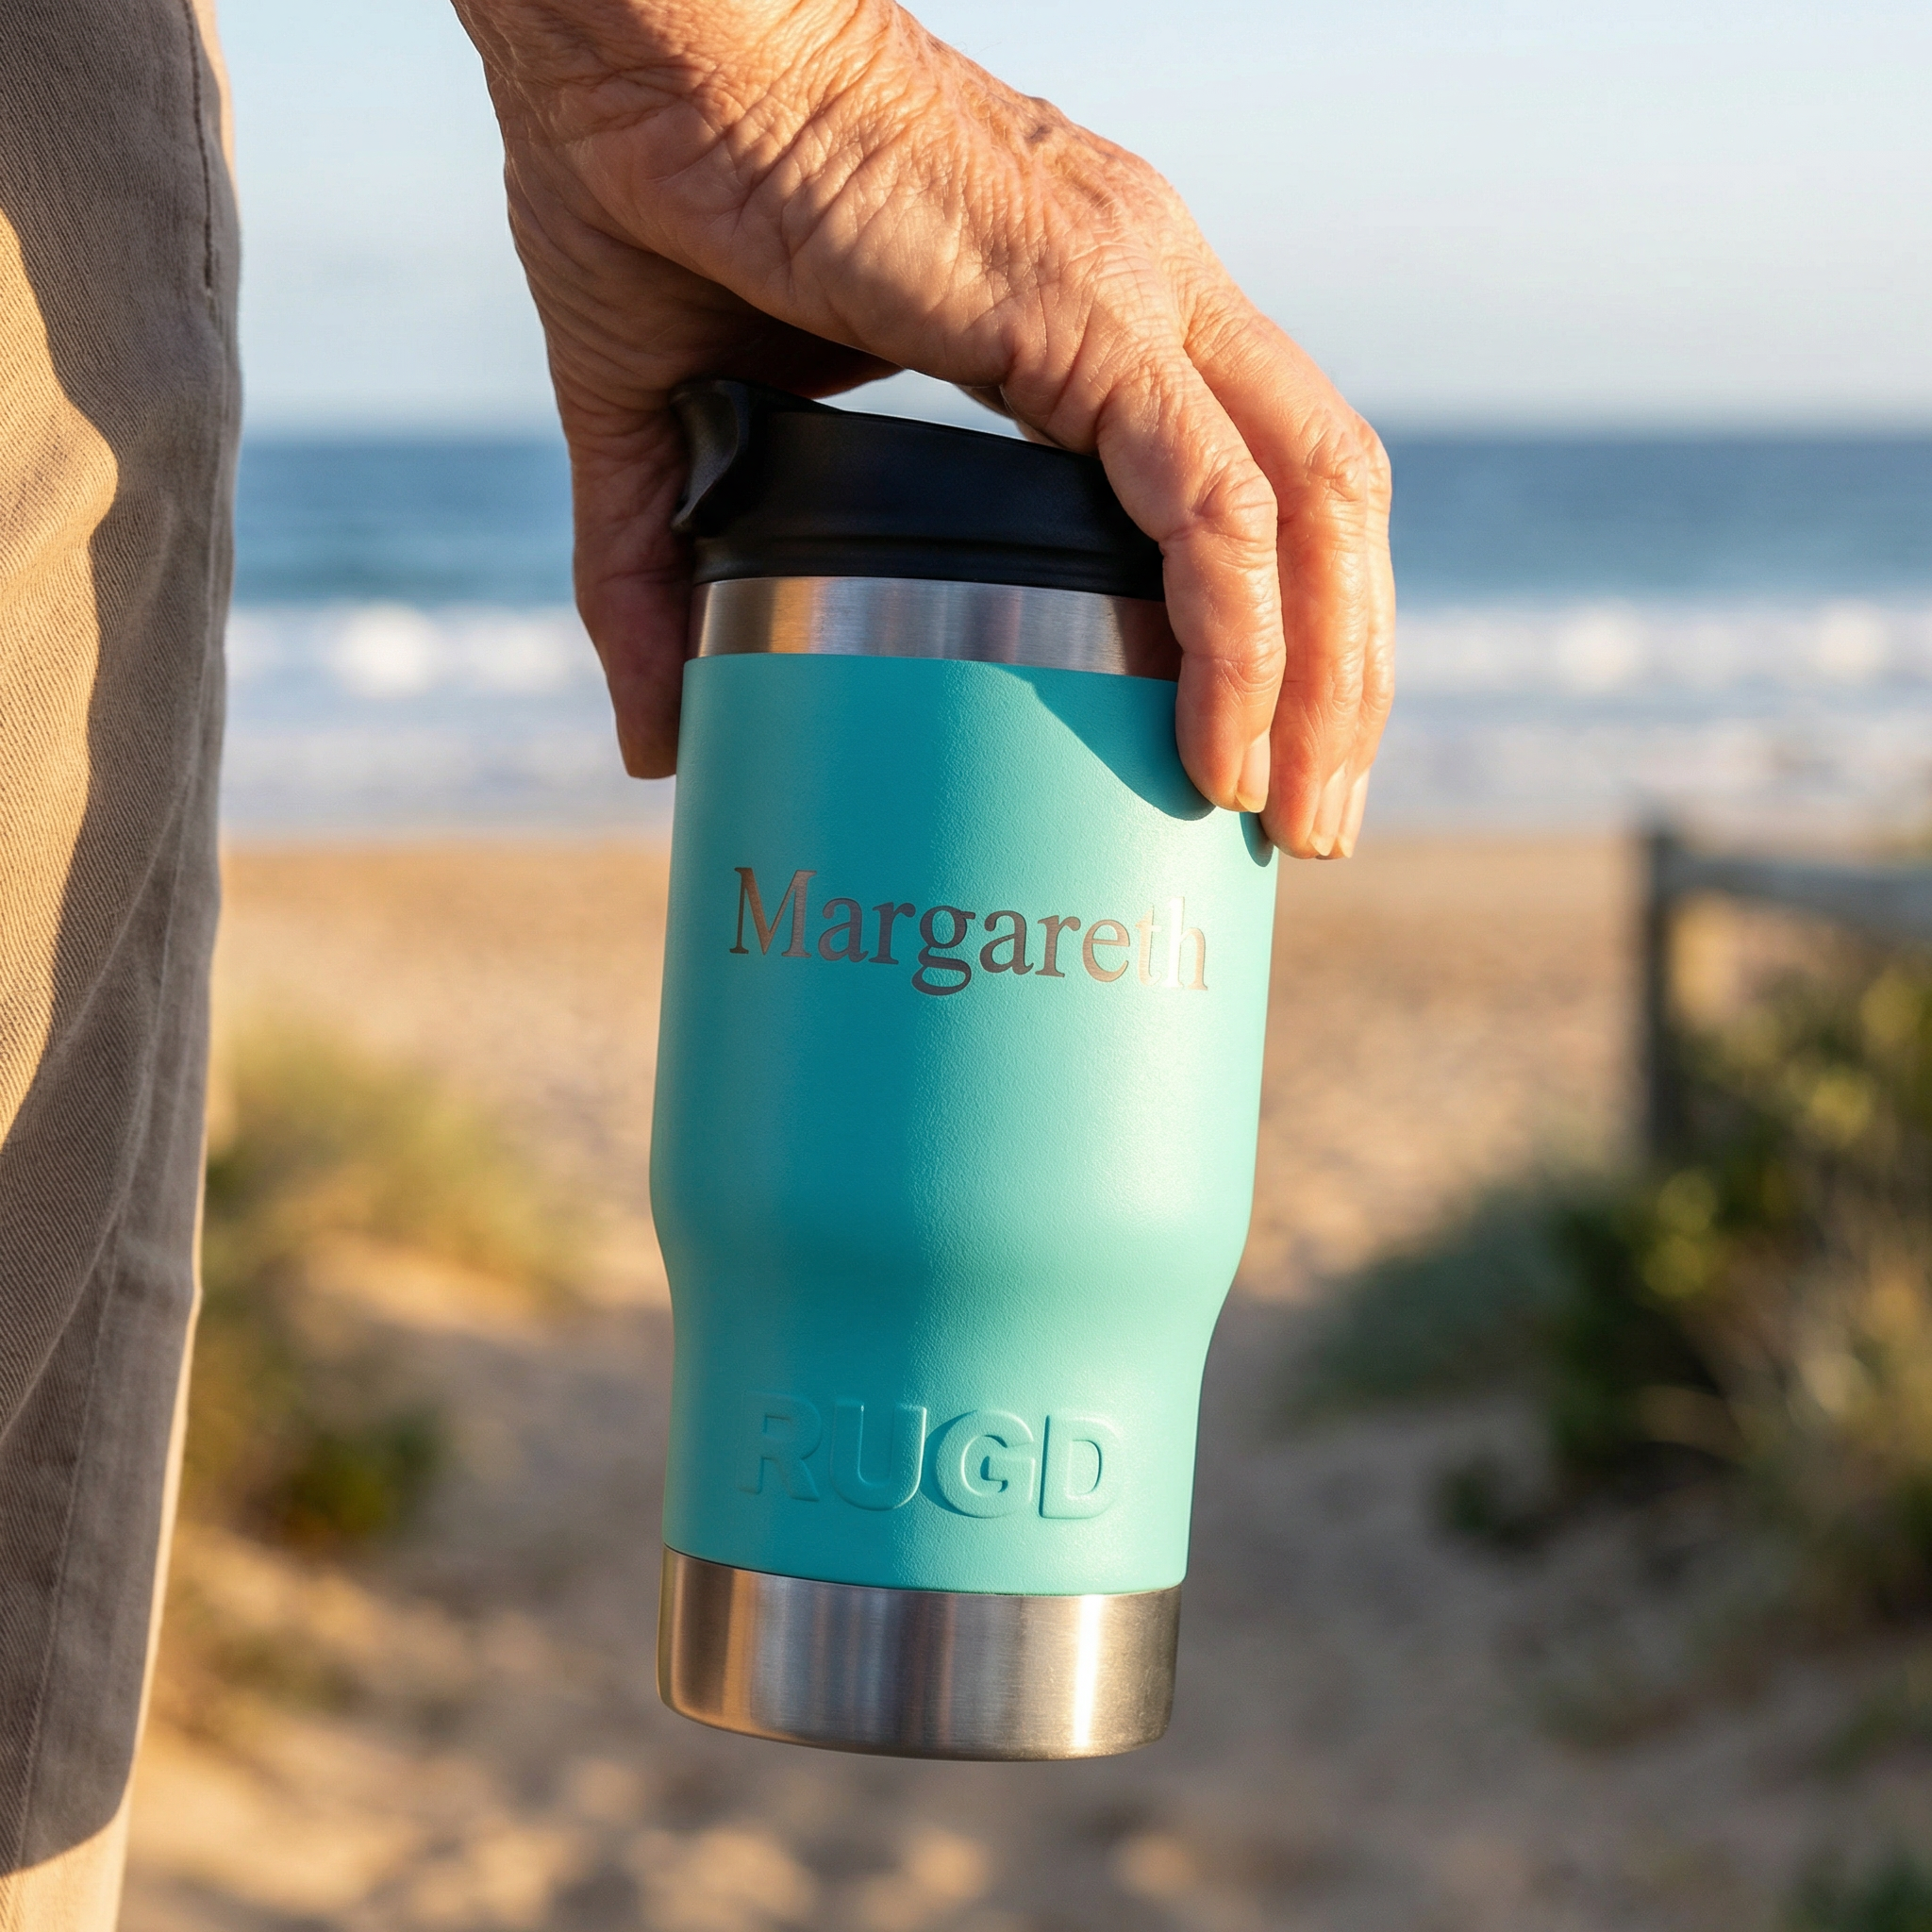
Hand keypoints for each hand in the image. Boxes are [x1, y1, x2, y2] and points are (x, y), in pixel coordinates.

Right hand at [451, 0, 1393, 855]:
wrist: (625, 24)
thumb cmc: (650, 179)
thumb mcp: (674, 426)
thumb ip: (664, 584)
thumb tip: (648, 744)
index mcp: (1091, 313)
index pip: (1255, 477)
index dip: (1285, 617)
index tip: (1252, 749)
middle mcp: (1151, 293)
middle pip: (1329, 501)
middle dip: (1346, 675)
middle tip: (1308, 823)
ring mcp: (1135, 293)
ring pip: (1316, 503)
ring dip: (1331, 675)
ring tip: (1296, 816)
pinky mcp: (1085, 315)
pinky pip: (1216, 503)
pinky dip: (1244, 638)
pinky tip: (1227, 751)